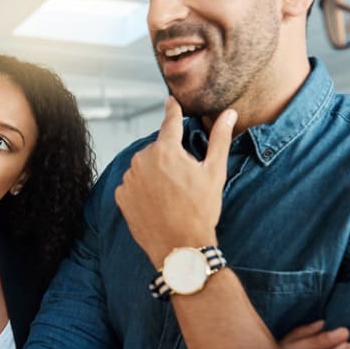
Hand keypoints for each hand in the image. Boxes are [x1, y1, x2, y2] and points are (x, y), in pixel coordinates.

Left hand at [115, 98, 236, 268]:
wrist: (179, 248)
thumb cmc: (201, 210)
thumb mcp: (215, 172)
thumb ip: (220, 139)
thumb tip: (229, 113)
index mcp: (166, 150)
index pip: (170, 122)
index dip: (173, 111)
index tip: (170, 101)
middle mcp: (142, 160)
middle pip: (158, 149)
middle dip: (169, 159)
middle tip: (185, 181)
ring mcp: (129, 179)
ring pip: (144, 168)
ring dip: (155, 174)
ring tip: (171, 196)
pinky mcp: (120, 197)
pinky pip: (132, 185)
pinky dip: (143, 190)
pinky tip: (157, 204)